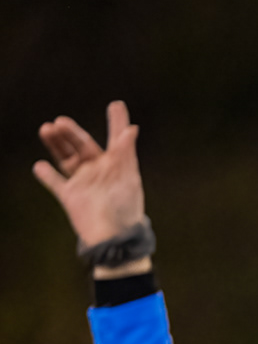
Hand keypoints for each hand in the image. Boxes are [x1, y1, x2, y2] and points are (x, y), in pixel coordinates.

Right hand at [33, 101, 147, 251]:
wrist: (113, 238)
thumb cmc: (126, 209)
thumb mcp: (128, 178)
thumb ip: (126, 153)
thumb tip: (132, 129)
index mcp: (117, 166)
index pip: (116, 140)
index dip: (117, 123)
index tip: (117, 105)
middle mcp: (99, 171)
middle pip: (83, 146)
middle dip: (72, 133)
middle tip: (60, 122)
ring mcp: (84, 183)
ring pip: (66, 158)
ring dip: (56, 144)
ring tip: (46, 129)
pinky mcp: (70, 197)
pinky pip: (55, 183)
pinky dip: (46, 175)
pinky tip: (39, 166)